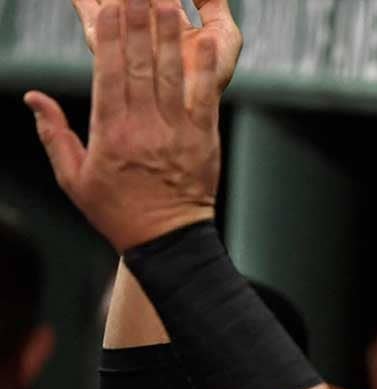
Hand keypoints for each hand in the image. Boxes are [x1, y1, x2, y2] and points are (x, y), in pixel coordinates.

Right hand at [25, 1, 220, 251]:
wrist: (166, 238)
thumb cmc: (117, 209)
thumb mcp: (73, 177)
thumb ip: (53, 134)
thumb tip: (33, 97)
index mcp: (109, 133)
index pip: (108, 74)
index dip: (111, 37)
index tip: (111, 8)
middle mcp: (143, 127)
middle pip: (139, 66)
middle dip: (137, 25)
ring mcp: (176, 131)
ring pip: (171, 75)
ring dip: (169, 36)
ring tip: (167, 4)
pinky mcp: (203, 137)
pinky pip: (204, 97)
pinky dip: (203, 68)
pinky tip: (204, 40)